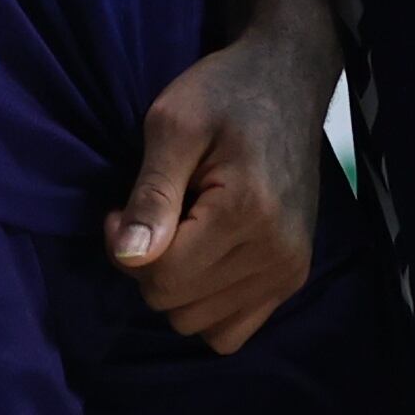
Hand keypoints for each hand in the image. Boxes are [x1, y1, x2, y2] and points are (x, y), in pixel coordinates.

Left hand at [107, 16, 336, 352]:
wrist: (287, 82)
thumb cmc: (223, 93)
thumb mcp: (172, 125)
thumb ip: (150, 194)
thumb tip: (127, 257)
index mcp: (247, 211)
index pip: (162, 278)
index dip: (125, 248)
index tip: (121, 209)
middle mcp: (277, 252)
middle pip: (177, 307)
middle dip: (150, 268)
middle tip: (153, 217)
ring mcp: (290, 270)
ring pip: (200, 325)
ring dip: (177, 288)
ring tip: (182, 233)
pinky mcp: (293, 277)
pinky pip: (232, 332)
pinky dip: (207, 307)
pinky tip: (203, 261)